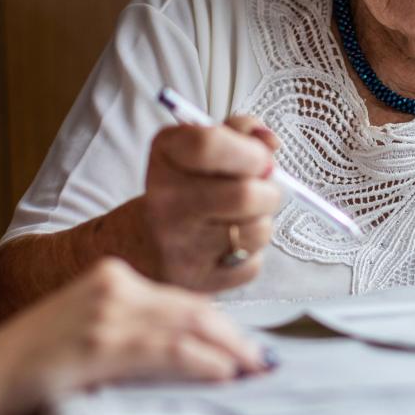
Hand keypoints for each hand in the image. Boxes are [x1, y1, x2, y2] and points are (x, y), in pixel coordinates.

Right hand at [0, 257, 269, 414]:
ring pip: (187, 326)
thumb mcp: (82, 331)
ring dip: (229, 351)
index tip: (245, 346)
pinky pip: (166, 351)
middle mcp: (113, 285)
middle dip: (233, 336)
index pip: (180, 298)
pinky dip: (202, 362)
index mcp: (110, 276)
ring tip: (254, 372)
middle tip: (263, 361)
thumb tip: (178, 354)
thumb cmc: (29, 366)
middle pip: (192, 307)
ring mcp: (106, 313)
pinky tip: (223, 375)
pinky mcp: (99, 344)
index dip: (219, 323)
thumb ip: (126, 331)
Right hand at [139, 114, 282, 289]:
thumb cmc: (186, 186)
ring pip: (256, 231)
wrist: (143, 243)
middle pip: (244, 194)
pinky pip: (252, 265)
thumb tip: (271, 143)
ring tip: (243, 218)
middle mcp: (165, 200)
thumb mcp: (200, 145)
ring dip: (262, 222)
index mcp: (166, 155)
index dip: (249, 150)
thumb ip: (240, 132)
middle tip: (260, 190)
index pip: (209, 144)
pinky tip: (229, 245)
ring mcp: (178, 245)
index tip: (259, 157)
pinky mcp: (196, 281)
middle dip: (269, 191)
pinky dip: (251, 255)